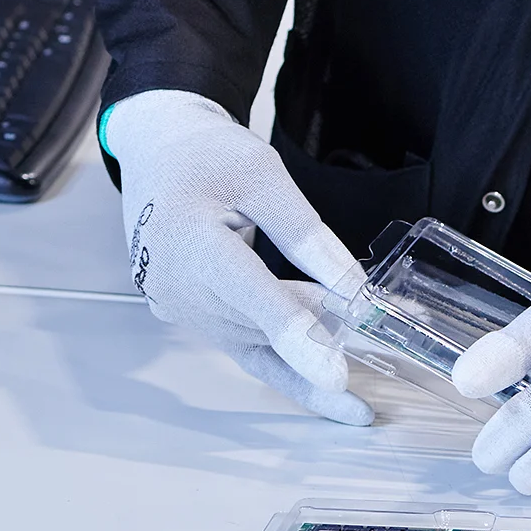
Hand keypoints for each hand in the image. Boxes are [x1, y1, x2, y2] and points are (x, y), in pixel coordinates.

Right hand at [102, 90, 373, 423]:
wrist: (157, 153)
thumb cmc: (206, 155)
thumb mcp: (264, 175)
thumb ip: (306, 235)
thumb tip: (351, 288)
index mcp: (191, 240)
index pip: (253, 297)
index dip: (297, 337)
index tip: (336, 377)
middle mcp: (175, 286)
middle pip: (260, 325)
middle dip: (320, 330)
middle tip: (374, 327)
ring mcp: (175, 306)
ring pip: (252, 341)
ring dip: (303, 340)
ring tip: (350, 323)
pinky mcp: (182, 315)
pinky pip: (238, 341)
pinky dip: (278, 348)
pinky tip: (315, 354)